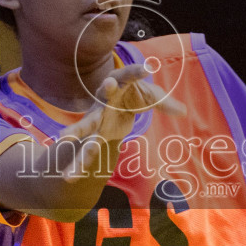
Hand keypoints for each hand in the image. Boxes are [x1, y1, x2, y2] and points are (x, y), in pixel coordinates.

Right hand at [58, 64, 186, 174]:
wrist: (116, 107)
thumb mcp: (150, 97)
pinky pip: (86, 148)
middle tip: (106, 84)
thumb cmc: (134, 96)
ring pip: (86, 125)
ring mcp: (97, 117)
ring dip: (75, 131)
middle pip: (105, 93)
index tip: (149, 67)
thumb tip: (183, 113)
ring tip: (62, 138)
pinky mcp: (95, 134)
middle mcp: (105, 99)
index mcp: (119, 84)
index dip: (137, 71)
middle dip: (105, 90)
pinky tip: (67, 178)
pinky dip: (77, 164)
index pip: (129, 75)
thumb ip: (165, 104)